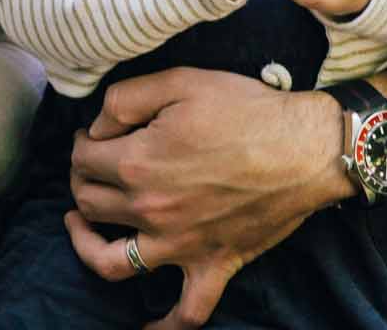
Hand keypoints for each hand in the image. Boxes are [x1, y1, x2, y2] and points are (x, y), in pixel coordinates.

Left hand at [65, 67, 351, 327]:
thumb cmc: (246, 110)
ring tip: (81, 225)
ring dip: (87, 244)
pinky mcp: (214, 264)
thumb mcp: (179, 81)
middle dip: (82, 181)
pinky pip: (187, 311)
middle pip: (90, 203)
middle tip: (93, 165)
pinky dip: (163, 326)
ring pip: (112, 260)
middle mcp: (151, 210)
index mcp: (138, 163)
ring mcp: (181, 245)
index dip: (83, 141)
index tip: (94, 133)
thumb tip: (97, 125)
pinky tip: (145, 329)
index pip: (84, 158)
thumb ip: (124, 99)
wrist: (306, 147)